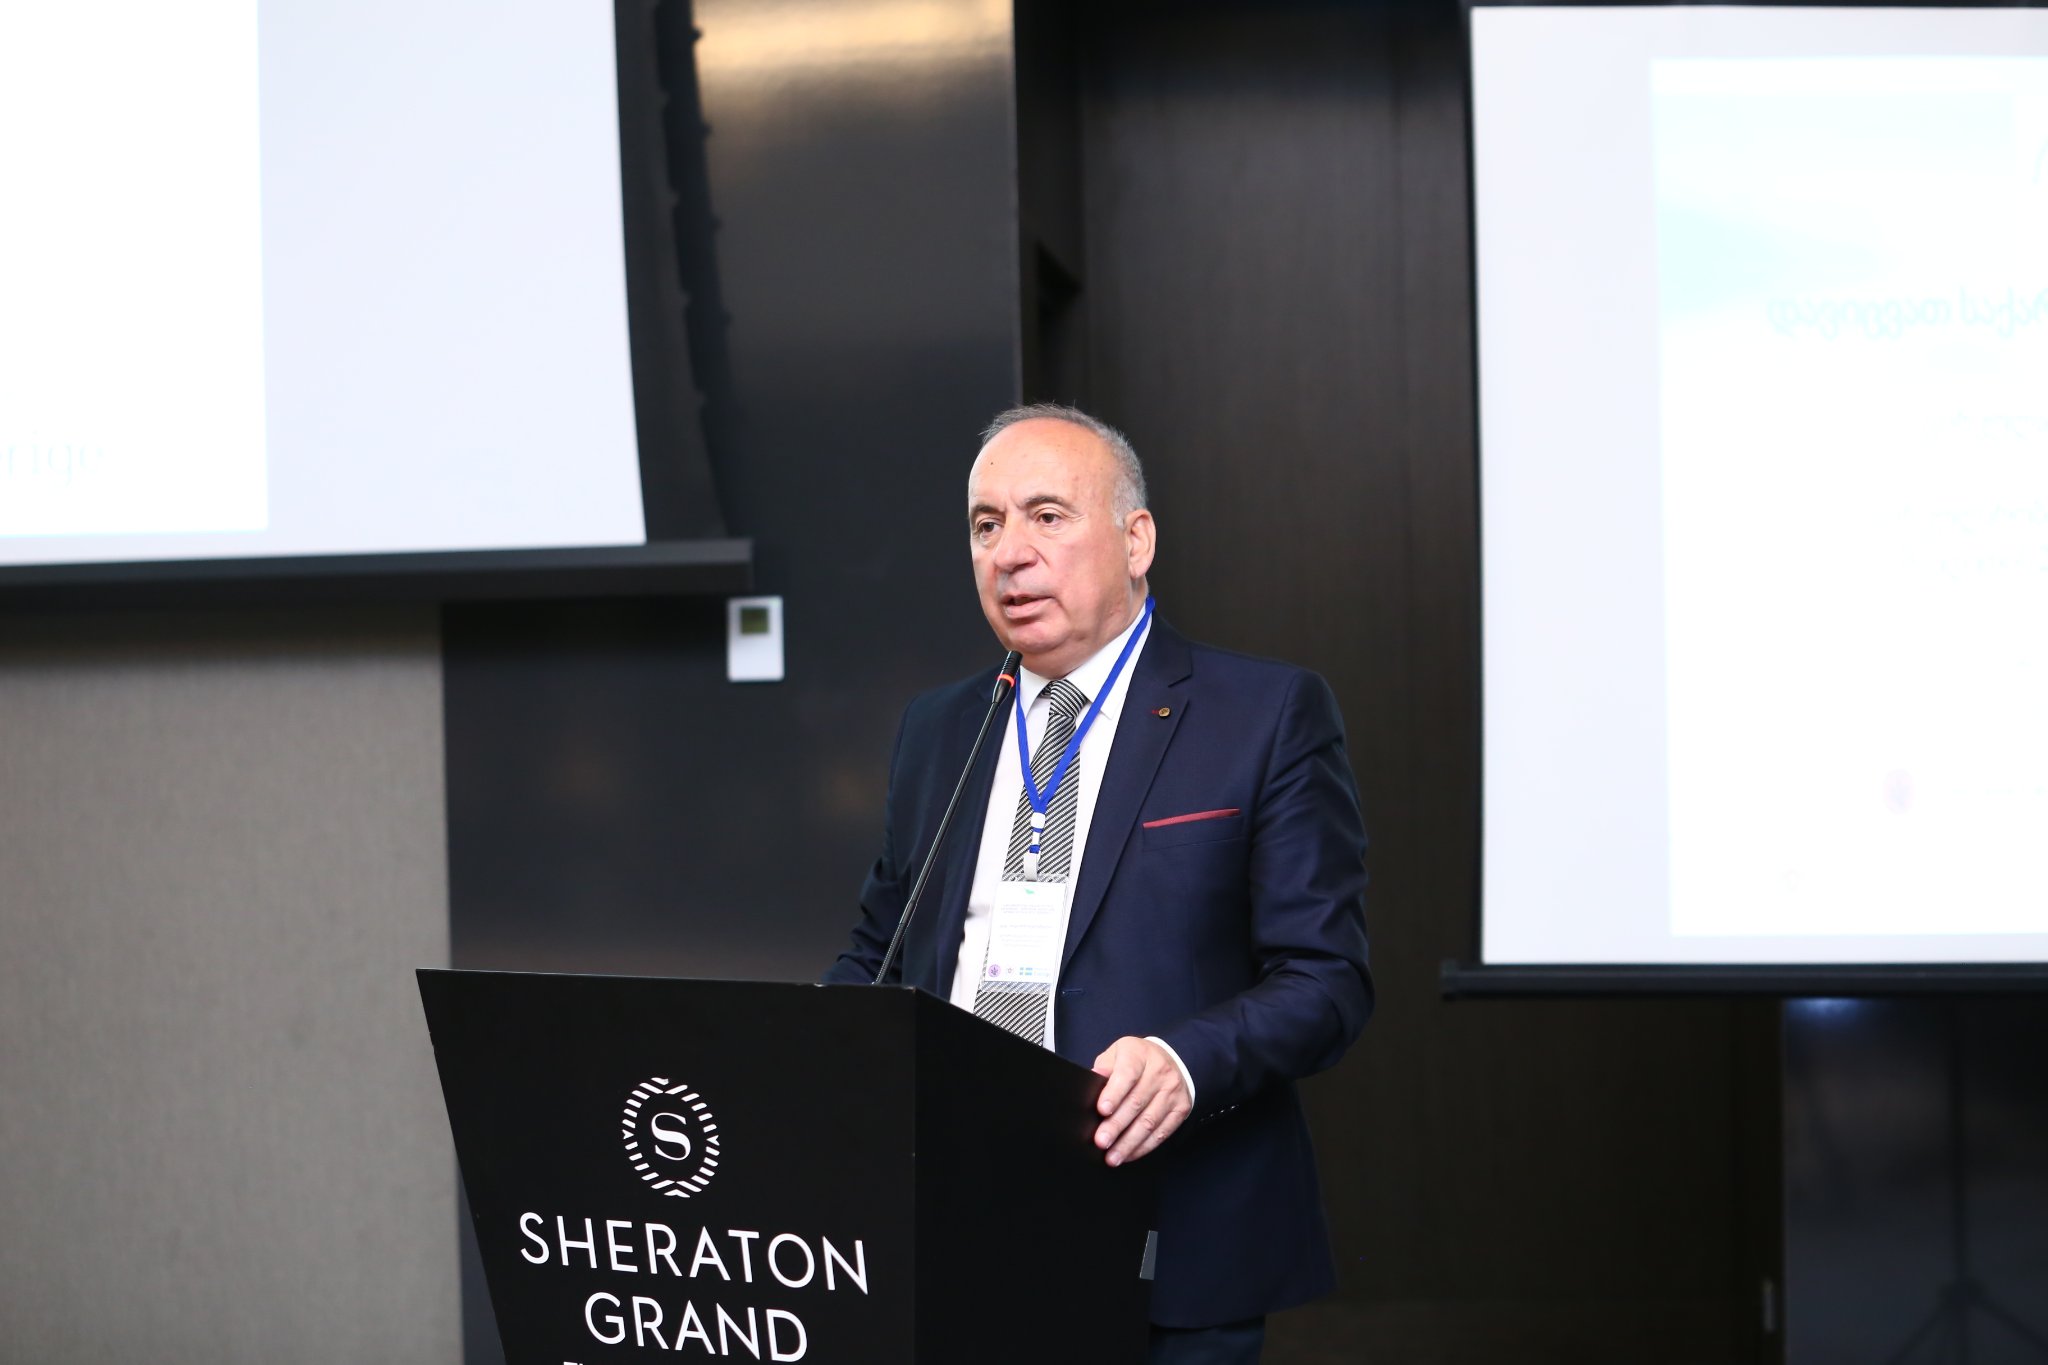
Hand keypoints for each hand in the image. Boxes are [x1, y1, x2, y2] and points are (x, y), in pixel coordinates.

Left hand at [1090, 1036, 1191, 1166]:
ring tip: (1113, 1156)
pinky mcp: (1181, 1109)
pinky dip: (1143, 1147)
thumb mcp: (1117, 1054)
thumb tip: (1094, 1078)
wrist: (1171, 1061)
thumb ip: (1105, 1067)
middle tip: (1101, 1141)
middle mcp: (1160, 1072)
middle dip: (1117, 1125)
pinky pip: (1162, 1132)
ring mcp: (1172, 1092)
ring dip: (1129, 1143)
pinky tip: (1129, 1154)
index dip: (1114, 1093)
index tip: (1102, 1110)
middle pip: (1136, 1102)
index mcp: (1139, 1055)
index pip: (1127, 1074)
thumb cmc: (1136, 1061)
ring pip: (1149, 1122)